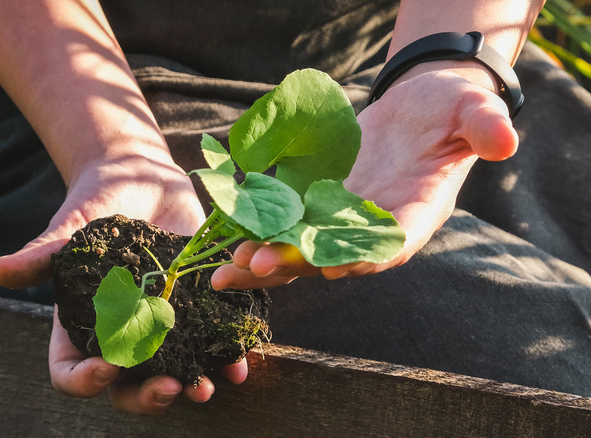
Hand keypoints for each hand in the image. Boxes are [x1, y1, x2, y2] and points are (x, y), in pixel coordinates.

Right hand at [0, 151, 247, 412]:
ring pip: (173, 375)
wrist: (142, 178)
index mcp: (82, 326)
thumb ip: (42, 253)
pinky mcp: (198, 310)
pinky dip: (224, 357)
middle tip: (169, 388)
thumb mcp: (71, 227)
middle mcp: (123, 337)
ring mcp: (163, 327)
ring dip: (191, 386)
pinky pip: (210, 345)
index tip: (108, 367)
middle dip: (146, 396)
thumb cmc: (96, 204)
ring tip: (207, 385)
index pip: (71, 372)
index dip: (85, 380)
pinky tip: (238, 359)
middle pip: (126, 387)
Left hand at [212, 63, 518, 288]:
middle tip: (257, 264)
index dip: (367, 255)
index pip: (394, 241)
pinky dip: (255, 236)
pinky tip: (223, 247)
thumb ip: (483, 127)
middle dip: (296, 261)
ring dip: (265, 262)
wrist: (417, 107)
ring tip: (225, 273)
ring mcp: (342, 220)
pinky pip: (284, 227)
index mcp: (417, 212)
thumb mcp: (471, 110)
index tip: (338, 265)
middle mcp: (375, 226)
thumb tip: (505, 141)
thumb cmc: (449, 109)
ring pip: (301, 251)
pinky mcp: (317, 206)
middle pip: (334, 254)